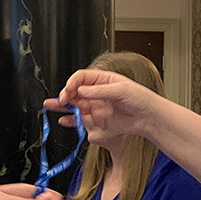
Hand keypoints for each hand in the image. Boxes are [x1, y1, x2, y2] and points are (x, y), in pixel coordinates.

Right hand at [43, 69, 158, 138]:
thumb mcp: (120, 90)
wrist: (149, 117)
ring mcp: (96, 107)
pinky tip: (65, 120)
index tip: (69, 90)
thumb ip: (99, 91)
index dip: (72, 83)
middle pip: (74, 92)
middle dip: (65, 95)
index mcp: (102, 80)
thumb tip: (82, 91)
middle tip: (60, 100)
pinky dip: (72, 121)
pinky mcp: (97, 121)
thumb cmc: (140, 98)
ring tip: (51, 106)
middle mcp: (96, 93)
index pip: (81, 78)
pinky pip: (82, 121)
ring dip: (63, 107)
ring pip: (75, 106)